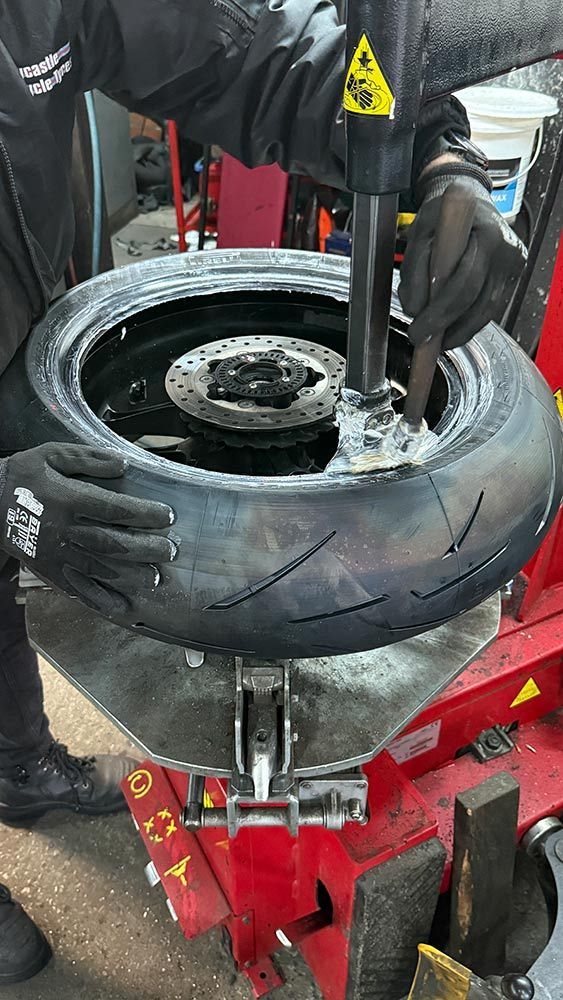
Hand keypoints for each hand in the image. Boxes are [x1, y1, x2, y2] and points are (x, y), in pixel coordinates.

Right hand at [0, 443, 176, 616]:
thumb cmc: (23, 476)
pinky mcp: (50, 571)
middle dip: (145, 548)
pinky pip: (78, 589)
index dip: (142, 513)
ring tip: (155, 578)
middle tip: (170, 551)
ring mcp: (56, 554)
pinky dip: (101, 600)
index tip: (166, 515)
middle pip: (111, 542)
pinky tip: (122, 606)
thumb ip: (88, 459)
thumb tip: (122, 465)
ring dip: (130, 576)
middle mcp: (63, 530)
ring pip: (99, 569)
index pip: (112, 508)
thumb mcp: (51, 455)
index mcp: (66, 499)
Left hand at [398, 170, 526, 348]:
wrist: (467, 202)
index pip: (464, 285)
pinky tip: (450, 328)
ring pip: (484, 313)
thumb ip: (414, 269)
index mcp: (488, 234)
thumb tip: (416, 309)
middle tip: (423, 340)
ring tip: (435, 338)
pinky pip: (488, 309)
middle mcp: (507, 252)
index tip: (419, 330)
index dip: (439, 314)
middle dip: (446, 328)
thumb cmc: (443, 214)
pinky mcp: (511, 279)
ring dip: (457, 331)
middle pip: (477, 304)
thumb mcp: (420, 234)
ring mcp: (513, 267)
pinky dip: (467, 322)